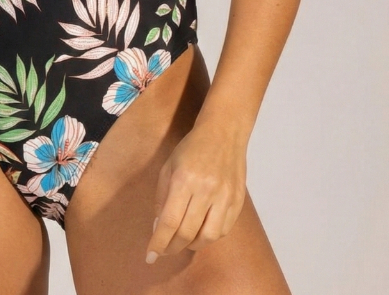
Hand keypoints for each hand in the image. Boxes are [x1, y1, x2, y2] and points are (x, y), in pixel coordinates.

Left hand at [145, 121, 247, 262]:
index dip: (158, 242)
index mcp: (184, 180)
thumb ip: (161, 198)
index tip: (150, 256)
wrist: (223, 133)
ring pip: (208, 237)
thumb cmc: (191, 148)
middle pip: (187, 232)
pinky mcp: (238, 201)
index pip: (169, 221)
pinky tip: (201, 231)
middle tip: (164, 250)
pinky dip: (210, 237)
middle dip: (172, 247)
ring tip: (183, 241)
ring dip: (192, 245)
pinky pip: (223, 230)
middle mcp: (206, 190)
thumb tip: (158, 228)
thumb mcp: (168, 167)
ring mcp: (225, 196)